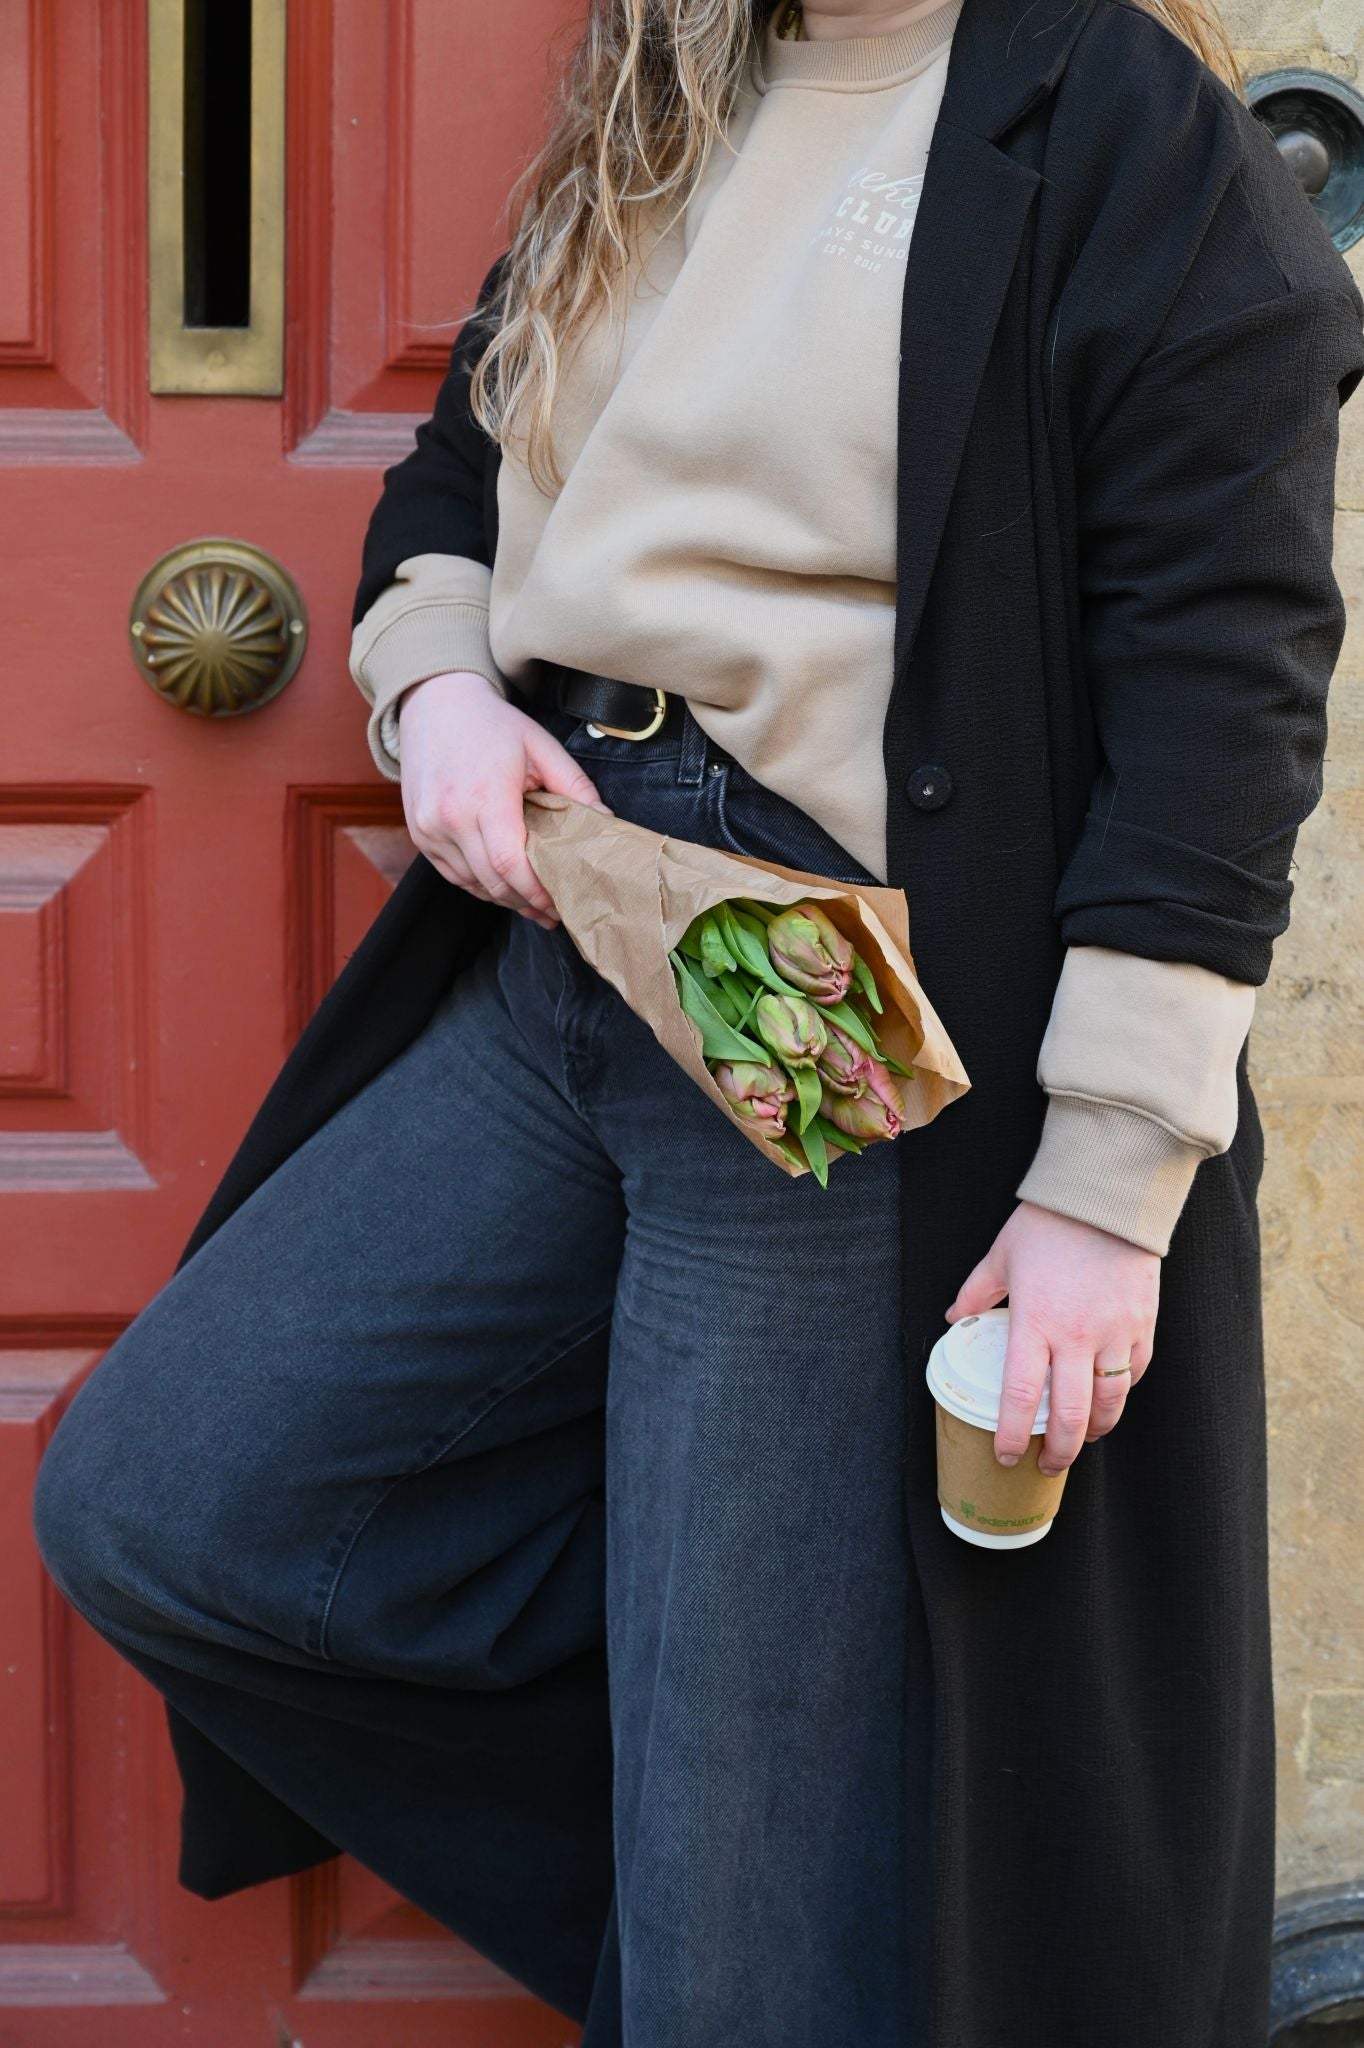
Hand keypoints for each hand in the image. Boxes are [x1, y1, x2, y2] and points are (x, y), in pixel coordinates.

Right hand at [397, 671, 610, 927]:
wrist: (435, 703)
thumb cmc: (491, 725)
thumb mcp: (541, 747)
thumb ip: (576, 787)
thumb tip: (605, 822)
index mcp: (486, 796)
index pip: (511, 866)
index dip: (537, 893)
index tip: (559, 903)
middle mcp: (451, 817)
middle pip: (492, 883)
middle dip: (525, 903)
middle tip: (551, 912)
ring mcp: (429, 828)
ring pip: (471, 883)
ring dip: (502, 897)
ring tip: (530, 902)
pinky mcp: (419, 833)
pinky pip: (452, 874)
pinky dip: (478, 884)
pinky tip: (500, 885)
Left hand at [944, 1200, 1158, 1477]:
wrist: (1106, 1196)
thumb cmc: (1049, 1223)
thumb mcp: (1001, 1256)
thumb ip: (976, 1293)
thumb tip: (955, 1317)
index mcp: (1035, 1323)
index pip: (1019, 1396)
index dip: (1011, 1434)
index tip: (1005, 1456)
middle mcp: (1076, 1337)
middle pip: (1069, 1416)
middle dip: (1057, 1451)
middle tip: (1047, 1466)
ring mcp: (1115, 1333)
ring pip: (1109, 1404)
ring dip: (1094, 1431)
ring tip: (1081, 1441)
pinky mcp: (1142, 1325)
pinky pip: (1134, 1373)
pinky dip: (1121, 1393)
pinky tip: (1109, 1398)